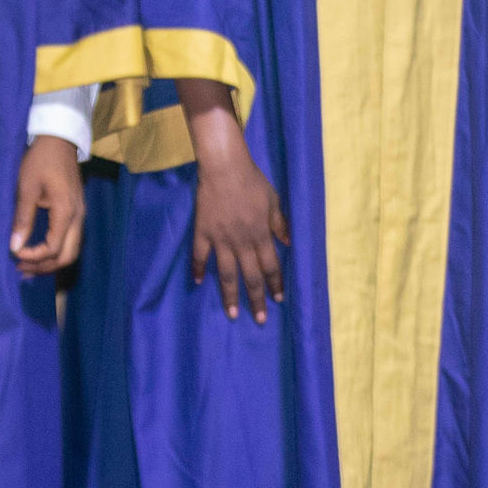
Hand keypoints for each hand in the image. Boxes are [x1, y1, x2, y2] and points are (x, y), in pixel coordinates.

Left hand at [11, 134, 85, 276]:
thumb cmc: (41, 161)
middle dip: (44, 266)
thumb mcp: (27, 188)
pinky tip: (41, 250)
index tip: (15, 254)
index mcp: (66, 212)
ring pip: (72, 250)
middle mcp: (78, 217)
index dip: (33, 257)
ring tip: (29, 264)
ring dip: (51, 261)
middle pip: (67, 256)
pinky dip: (57, 251)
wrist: (60, 141)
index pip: (53, 248)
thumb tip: (15, 247)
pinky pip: (72, 240)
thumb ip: (23, 219)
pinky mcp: (77, 212)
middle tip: (22, 269)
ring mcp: (80, 215)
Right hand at [180, 82, 287, 321]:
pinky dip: (197, 269)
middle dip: (256, 300)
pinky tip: (197, 282)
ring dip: (230, 295)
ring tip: (232, 314)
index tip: (279, 300)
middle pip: (250, 276)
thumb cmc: (252, 181)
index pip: (271, 266)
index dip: (276, 284)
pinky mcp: (202, 231)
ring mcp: (220, 239)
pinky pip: (199, 255)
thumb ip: (280, 224)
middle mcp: (242, 241)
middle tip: (260, 320)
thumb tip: (289, 244)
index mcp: (261, 234)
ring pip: (226, 274)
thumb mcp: (273, 201)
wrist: (224, 167)